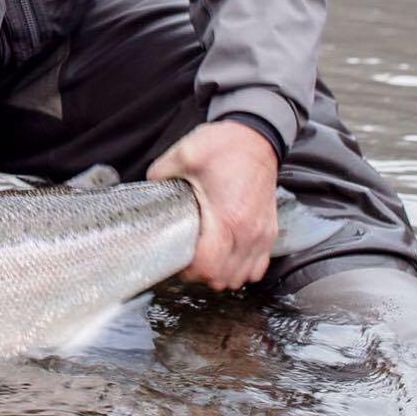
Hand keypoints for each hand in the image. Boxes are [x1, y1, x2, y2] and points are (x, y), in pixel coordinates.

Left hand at [146, 119, 278, 289]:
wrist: (258, 137)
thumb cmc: (226, 146)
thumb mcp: (184, 154)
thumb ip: (160, 174)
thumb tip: (146, 187)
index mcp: (227, 217)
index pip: (209, 266)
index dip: (189, 270)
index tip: (177, 258)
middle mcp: (248, 232)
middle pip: (225, 278)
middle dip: (202, 274)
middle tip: (187, 258)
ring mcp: (262, 234)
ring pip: (243, 276)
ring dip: (223, 274)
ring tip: (206, 258)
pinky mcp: (270, 231)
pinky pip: (259, 266)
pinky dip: (242, 268)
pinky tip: (227, 256)